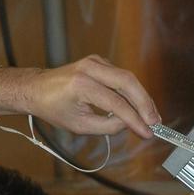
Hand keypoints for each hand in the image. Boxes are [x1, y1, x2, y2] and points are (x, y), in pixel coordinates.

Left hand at [0, 55, 159, 139]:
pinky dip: (132, 91)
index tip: (147, 132)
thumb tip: (130, 124)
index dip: (135, 120)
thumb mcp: (79, 126)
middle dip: (145, 103)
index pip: (116, 104)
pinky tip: (138, 106)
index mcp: (82, 85)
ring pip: (128, 78)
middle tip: (156, 121)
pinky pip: (121, 76)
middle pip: (128, 82)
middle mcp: (90, 68)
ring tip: (151, 116)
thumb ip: (107, 127)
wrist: (37, 89)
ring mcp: (95, 62)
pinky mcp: (99, 62)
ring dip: (142, 97)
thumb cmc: (54, 109)